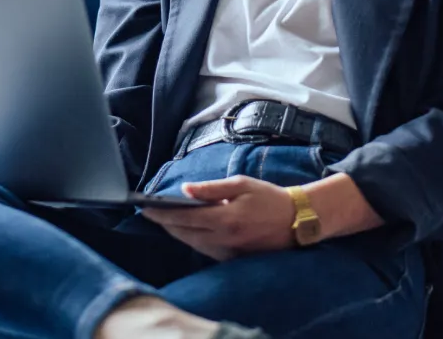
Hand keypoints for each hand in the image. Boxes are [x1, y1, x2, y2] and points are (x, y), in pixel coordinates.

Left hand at [140, 175, 298, 260]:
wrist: (296, 220)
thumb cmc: (269, 197)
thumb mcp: (241, 184)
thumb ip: (211, 189)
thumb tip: (185, 189)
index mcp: (225, 218)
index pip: (184, 218)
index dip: (162, 214)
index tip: (145, 209)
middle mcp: (224, 239)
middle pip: (184, 234)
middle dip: (165, 224)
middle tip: (150, 214)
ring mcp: (228, 252)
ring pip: (193, 244)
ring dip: (177, 233)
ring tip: (164, 220)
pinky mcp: (233, 258)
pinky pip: (206, 250)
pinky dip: (192, 240)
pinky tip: (186, 230)